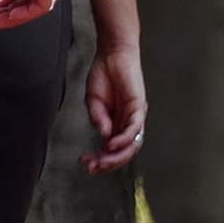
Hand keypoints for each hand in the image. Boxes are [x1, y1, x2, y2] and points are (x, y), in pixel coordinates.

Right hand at [81, 0, 144, 171]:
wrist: (111, 54)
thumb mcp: (94, 102)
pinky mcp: (138, 106)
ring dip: (117, 156)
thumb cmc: (103, 75)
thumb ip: (99, 119)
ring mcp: (135, 116)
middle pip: (124, 152)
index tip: (84, 164)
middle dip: (108, 163)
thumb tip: (104, 137)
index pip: (113, 149)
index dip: (100, 159)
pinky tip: (112, 144)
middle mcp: (129, 123)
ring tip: (101, 161)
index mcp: (118, 123)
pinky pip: (135, 128)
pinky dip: (125, 138)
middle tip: (91, 168)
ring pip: (132, 144)